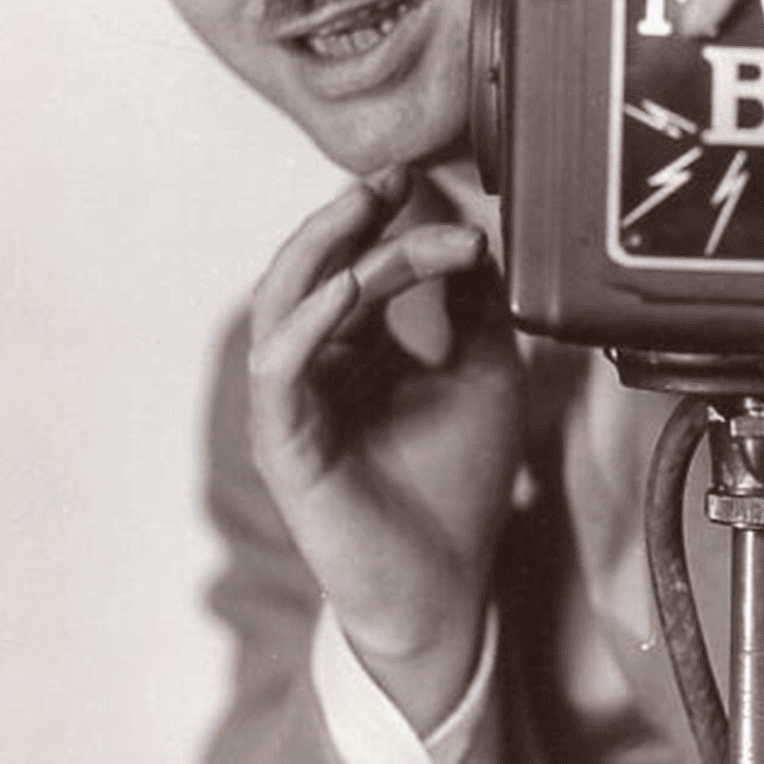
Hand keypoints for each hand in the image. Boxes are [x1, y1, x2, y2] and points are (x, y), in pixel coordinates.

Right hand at [246, 169, 524, 734]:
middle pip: (313, 271)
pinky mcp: (283, 444)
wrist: (448, 586)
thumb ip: (474, 309)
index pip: (358, 265)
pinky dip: (307, 322)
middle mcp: (315, 368)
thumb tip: (477, 236)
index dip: (387, 221)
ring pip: (286, 305)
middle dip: (345, 218)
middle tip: (388, 178)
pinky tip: (346, 290)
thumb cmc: (459, 487)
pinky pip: (279, 368)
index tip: (432, 185)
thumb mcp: (483, 375)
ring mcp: (293, 404)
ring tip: (365, 211)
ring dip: (326, 252)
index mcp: (355, 350)